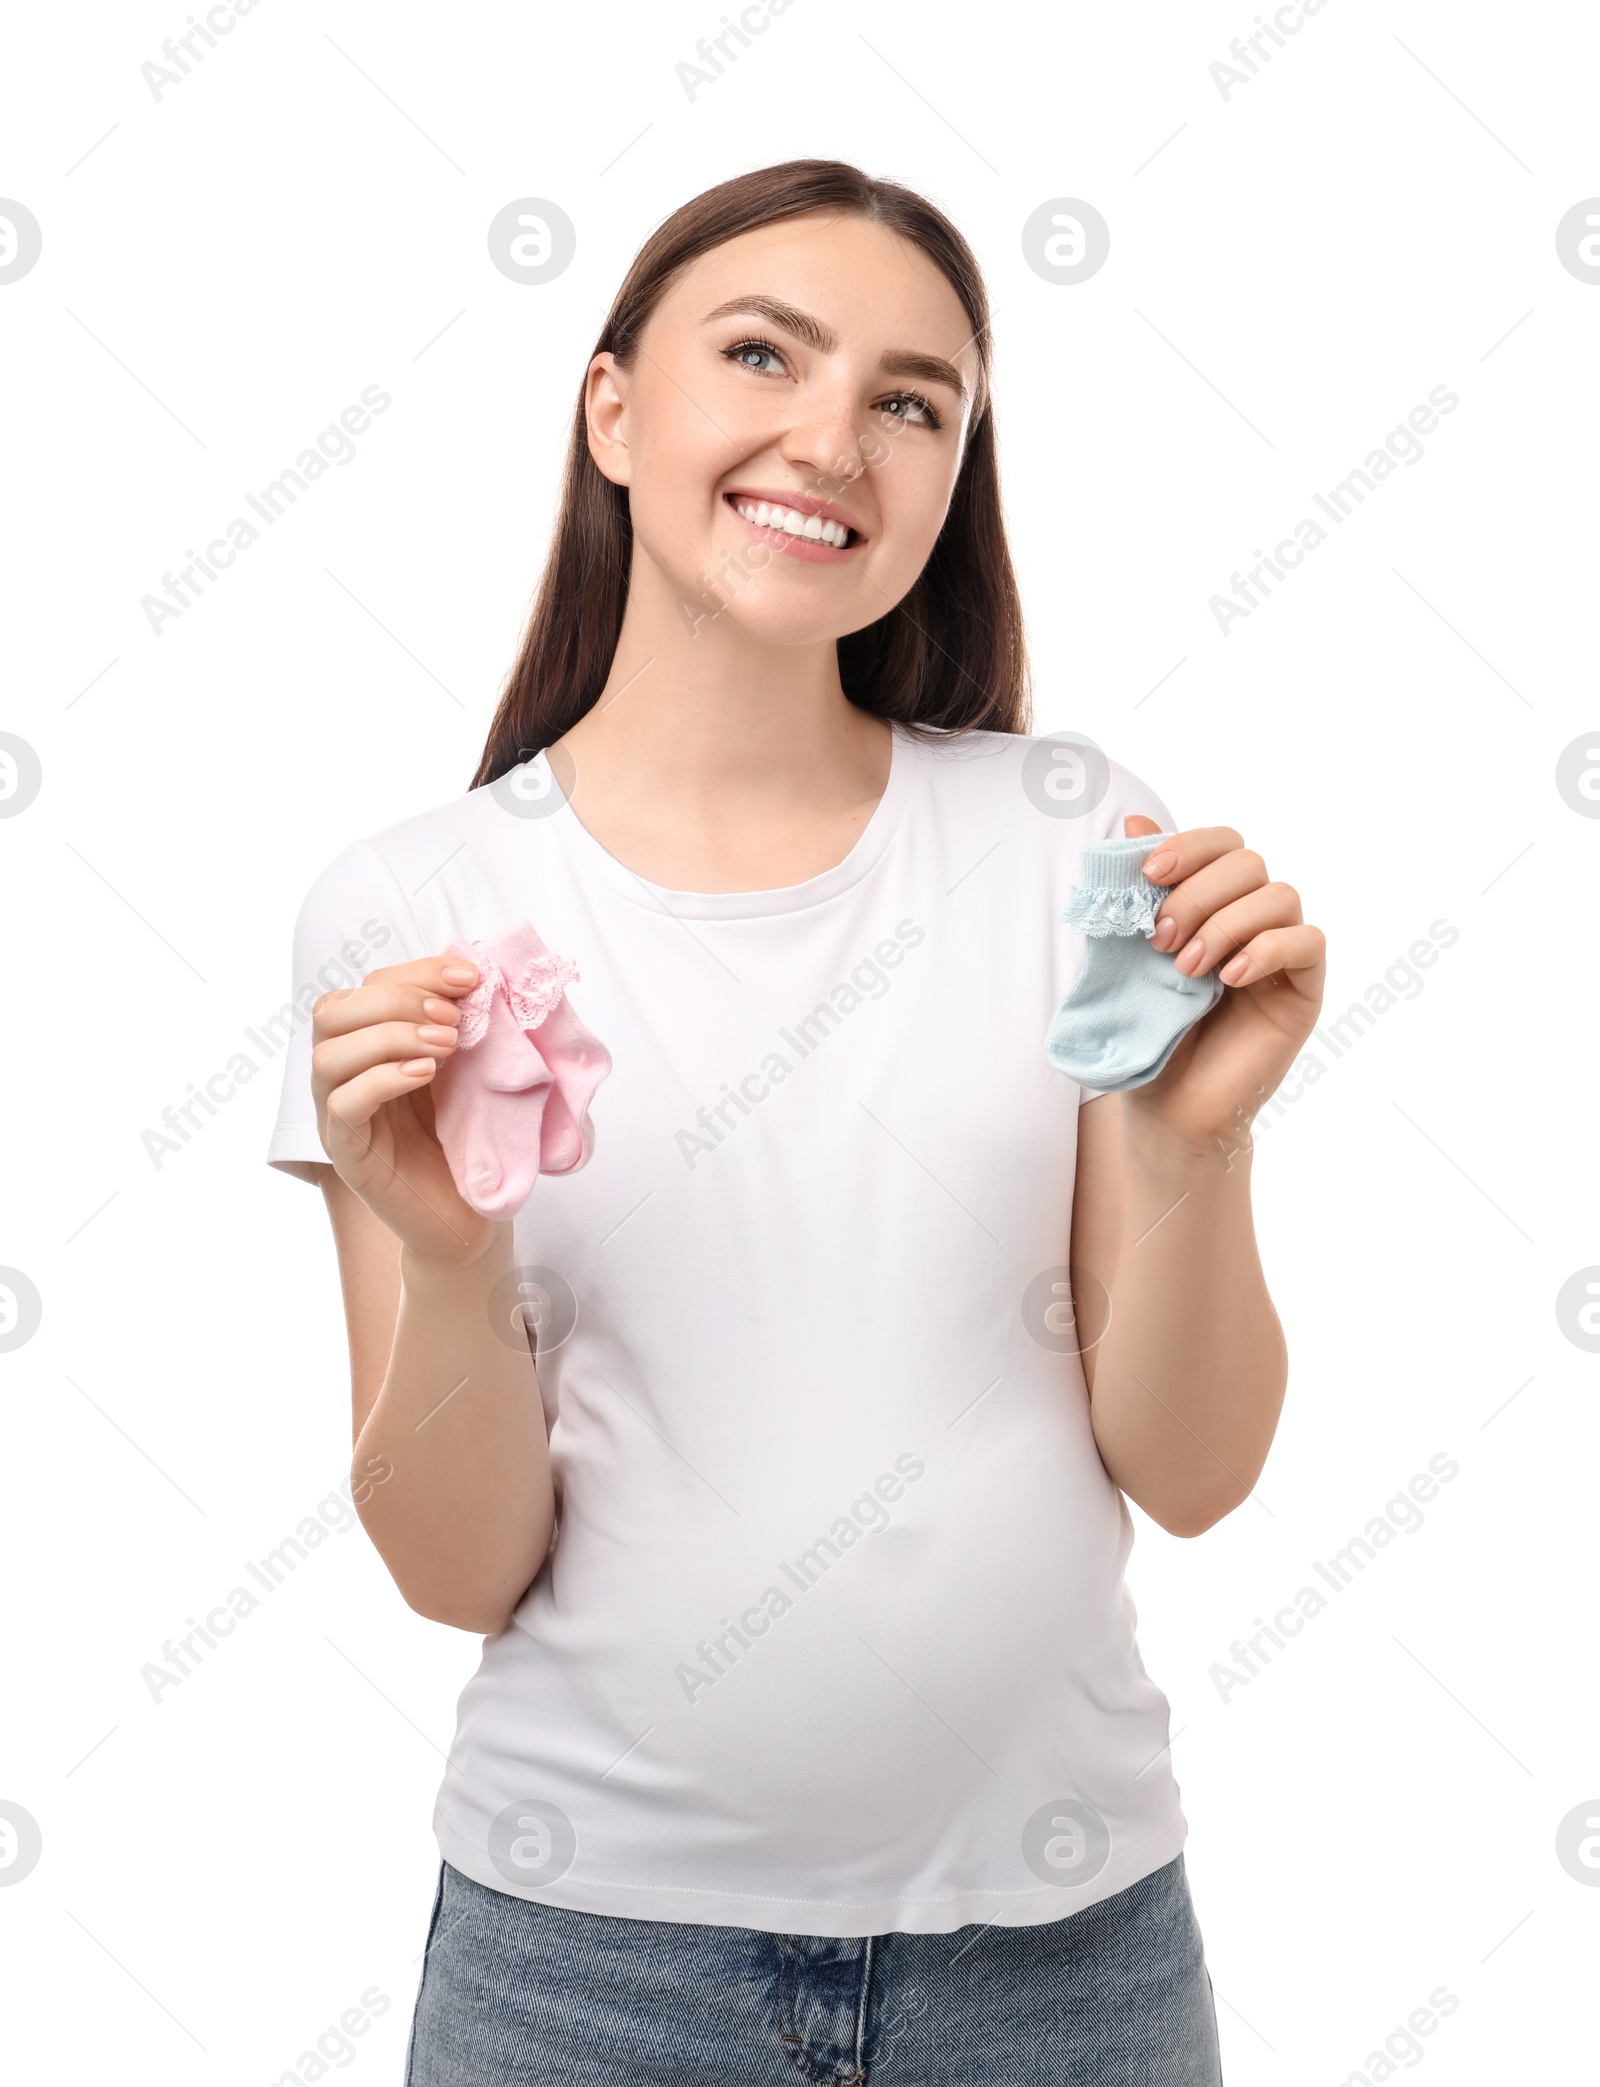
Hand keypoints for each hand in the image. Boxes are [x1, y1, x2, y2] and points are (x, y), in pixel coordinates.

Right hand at [309, 956, 498, 1265]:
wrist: (469, 1216)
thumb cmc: (469, 1140)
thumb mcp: (467, 1071)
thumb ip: (461, 1027)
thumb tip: (477, 976)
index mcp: (369, 1048)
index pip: (367, 987)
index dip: (414, 973)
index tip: (468, 977)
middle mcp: (343, 1076)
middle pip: (333, 1011)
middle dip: (396, 1001)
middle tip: (452, 1019)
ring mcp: (338, 1116)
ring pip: (327, 1055)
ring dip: (390, 1037)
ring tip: (446, 1047)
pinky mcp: (346, 1154)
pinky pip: (341, 1105)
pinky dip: (381, 1080)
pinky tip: (425, 1075)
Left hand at [1122, 815, 1324, 1154]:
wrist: (1167, 1106)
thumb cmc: (1147, 1032)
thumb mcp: (1126, 958)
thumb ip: (1133, 895)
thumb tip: (1132, 822)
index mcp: (1214, 902)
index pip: (1221, 843)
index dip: (1189, 846)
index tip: (1148, 874)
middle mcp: (1253, 918)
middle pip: (1248, 862)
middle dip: (1198, 893)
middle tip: (1159, 940)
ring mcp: (1283, 952)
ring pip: (1280, 895)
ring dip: (1226, 924)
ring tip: (1185, 970)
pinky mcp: (1305, 989)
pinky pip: (1309, 942)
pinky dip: (1267, 949)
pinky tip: (1229, 978)